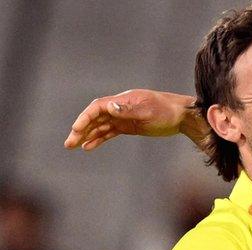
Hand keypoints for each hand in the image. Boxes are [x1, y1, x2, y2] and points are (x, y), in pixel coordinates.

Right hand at [64, 89, 204, 149]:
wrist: (182, 116)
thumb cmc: (167, 112)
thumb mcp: (149, 111)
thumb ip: (128, 110)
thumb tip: (109, 107)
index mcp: (122, 100)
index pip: (97, 107)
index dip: (85, 117)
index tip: (76, 129)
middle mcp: (120, 108)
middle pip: (94, 117)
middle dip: (81, 129)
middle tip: (69, 143)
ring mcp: (123, 117)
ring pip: (100, 126)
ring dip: (87, 135)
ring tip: (74, 146)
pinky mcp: (129, 126)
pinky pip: (110, 132)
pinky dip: (99, 138)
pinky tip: (89, 146)